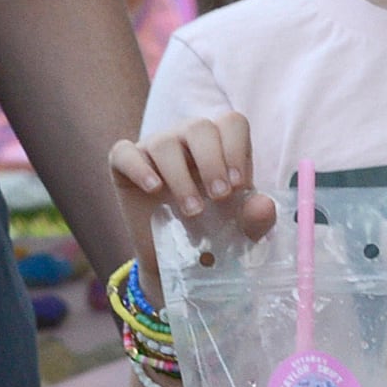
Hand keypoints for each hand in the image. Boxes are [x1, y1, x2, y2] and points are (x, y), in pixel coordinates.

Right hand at [110, 115, 275, 297]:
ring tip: (192, 211)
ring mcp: (154, 148)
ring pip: (165, 142)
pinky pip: (124, 153)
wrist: (179, 263)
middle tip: (220, 198)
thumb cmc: (215, 233)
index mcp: (221, 145)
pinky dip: (139, 169)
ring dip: (181, 177)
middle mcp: (187, 139)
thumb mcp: (242, 230)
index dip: (236, 148)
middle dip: (212, 162)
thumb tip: (263, 205)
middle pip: (199, 127)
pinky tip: (154, 190)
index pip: (232, 123)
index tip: (238, 185)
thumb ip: (257, 218)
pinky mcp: (123, 165)